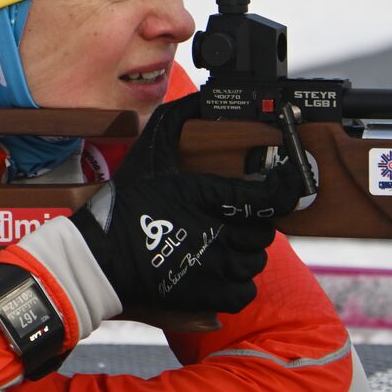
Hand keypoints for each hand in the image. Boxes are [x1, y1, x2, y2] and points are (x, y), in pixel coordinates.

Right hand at [69, 94, 303, 317]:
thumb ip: (178, 120)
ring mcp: (214, 267)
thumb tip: (202, 97)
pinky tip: (222, 271)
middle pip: (264, 231)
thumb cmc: (125, 205)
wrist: (101, 257)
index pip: (268, 196)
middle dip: (254, 223)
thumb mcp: (150, 152)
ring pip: (255, 260)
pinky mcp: (208, 295)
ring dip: (245, 252)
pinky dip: (239, 283)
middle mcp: (217, 233)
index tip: (290, 183)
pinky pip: (244, 291)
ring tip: (225, 245)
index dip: (287, 188)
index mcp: (208, 196)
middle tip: (235, 218)